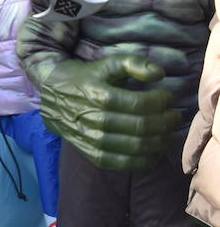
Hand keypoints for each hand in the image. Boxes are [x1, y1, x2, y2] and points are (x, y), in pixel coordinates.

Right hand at [37, 54, 174, 170]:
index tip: (168, 97)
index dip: (162, 102)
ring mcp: (92, 139)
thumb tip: (159, 74)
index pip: (141, 104)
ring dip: (159, 141)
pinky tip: (154, 152)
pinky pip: (122, 163)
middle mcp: (95, 120)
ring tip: (167, 133)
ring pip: (135, 147)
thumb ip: (133, 63)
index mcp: (99, 96)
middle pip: (142, 127)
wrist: (52, 95)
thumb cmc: (85, 77)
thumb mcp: (106, 64)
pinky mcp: (91, 154)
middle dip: (166, 122)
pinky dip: (143, 161)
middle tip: (174, 116)